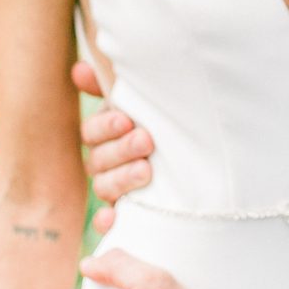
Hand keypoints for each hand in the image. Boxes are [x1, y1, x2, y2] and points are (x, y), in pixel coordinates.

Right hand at [73, 63, 154, 233]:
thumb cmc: (170, 122)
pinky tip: (111, 219)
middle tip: (146, 141)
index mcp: (109, 133)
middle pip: (99, 159)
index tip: (127, 120)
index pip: (93, 132)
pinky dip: (107, 221)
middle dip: (122, 149)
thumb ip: (114, 86)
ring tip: (146, 172)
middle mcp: (108, 161)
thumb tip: (79, 68)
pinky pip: (110, 220)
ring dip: (121, 179)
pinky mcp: (129, 213)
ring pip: (104, 186)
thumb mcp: (148, 101)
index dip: (106, 126)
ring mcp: (117, 188)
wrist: (209, 156)